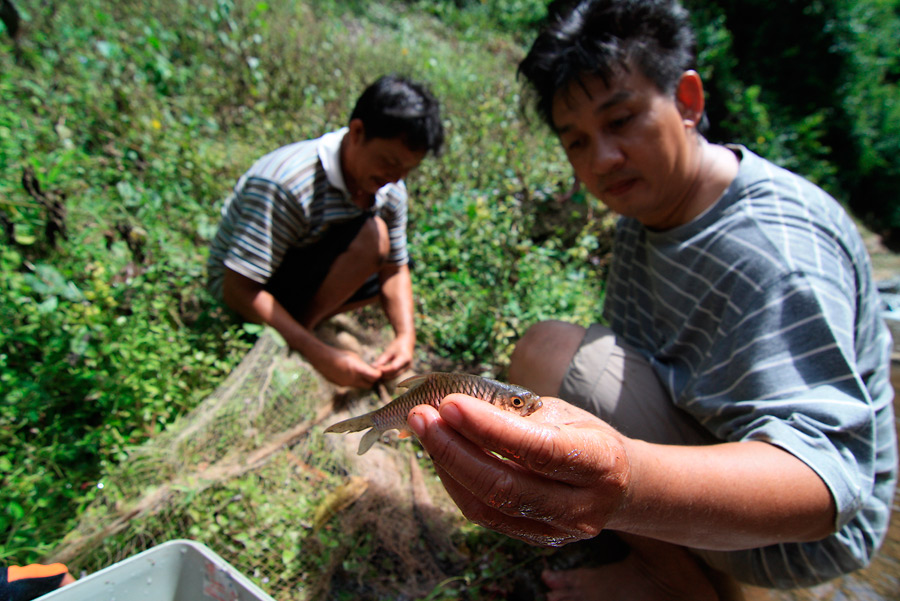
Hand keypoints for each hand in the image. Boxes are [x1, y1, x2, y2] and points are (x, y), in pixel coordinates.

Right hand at [314, 347, 382, 387]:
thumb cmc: (339, 354)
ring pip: (361, 386)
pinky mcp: (341, 386)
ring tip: (362, 373)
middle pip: (370, 385)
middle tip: (372, 373)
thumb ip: (363, 366)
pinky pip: (352, 386)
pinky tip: (350, 374)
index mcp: (357, 369)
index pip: (375, 377)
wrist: (321, 359)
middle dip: (373, 380)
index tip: (378, 370)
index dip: (379, 374)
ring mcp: (347, 384)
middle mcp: (353, 378)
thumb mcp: (354, 357)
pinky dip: (355, 381)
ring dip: (364, 381)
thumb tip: (371, 371)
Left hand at [371, 335, 413, 379]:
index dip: (384, 369)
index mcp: (405, 358)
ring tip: (377, 373)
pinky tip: (382, 374)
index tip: (376, 368)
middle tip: (374, 373)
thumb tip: (372, 367)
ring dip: (385, 376)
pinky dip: (388, 375)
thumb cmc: (397, 345)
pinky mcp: (405, 370)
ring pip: (395, 375)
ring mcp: (407, 369)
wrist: (407, 343)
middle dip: (384, 374)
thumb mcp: (389, 351)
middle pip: (394, 373)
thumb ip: (381, 359)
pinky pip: (396, 375)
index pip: (393, 367)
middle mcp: (408, 365)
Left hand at [407, 394, 631, 546]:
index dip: (489, 427)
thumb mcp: (565, 414)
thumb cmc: (585, 435)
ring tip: (424, 430)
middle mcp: (582, 504)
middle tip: (422, 416)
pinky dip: (457, 484)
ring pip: (489, 506)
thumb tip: (457, 407)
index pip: (537, 448)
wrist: (620, 484)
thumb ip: (518, 416)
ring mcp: (560, 529)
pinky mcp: (538, 539)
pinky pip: (486, 516)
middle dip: (454, 450)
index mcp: (599, 460)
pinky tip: (443, 455)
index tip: (449, 403)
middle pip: (506, 486)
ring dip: (447, 466)